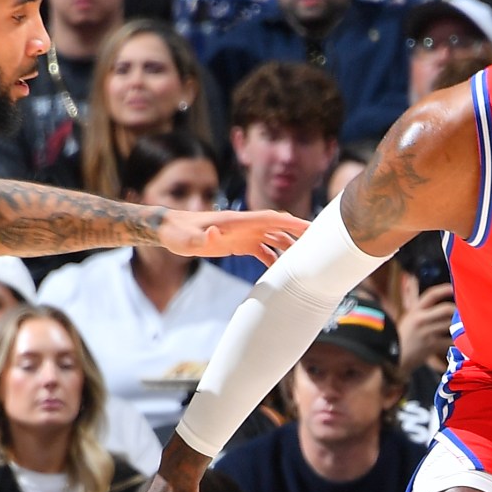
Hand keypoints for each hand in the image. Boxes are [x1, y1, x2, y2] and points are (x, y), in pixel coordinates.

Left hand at [158, 207, 304, 261]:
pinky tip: (281, 272)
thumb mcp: (189, 238)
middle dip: (299, 235)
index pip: (271, 219)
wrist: (170, 231)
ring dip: (289, 248)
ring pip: (274, 239)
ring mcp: (243, 234)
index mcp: (238, 221)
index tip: (311, 228)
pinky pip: (263, 250)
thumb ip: (202, 238)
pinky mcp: (238, 243)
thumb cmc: (179, 233)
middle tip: (321, 246)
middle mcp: (245, 225)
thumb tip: (214, 235)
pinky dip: (274, 258)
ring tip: (307, 263)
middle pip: (279, 228)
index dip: (292, 223)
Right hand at [397, 282, 456, 370]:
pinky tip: (461, 341)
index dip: (444, 289)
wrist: (394, 357)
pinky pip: (450, 341)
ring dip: (459, 325)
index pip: (432, 294)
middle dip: (457, 310)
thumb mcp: (408, 320)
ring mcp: (427, 333)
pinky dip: (457, 341)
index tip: (454, 288)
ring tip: (464, 325)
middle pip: (446, 309)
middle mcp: (421, 319)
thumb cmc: (402, 338)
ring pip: (450, 324)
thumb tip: (439, 306)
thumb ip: (422, 311)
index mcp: (414, 310)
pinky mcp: (432, 346)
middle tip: (464, 312)